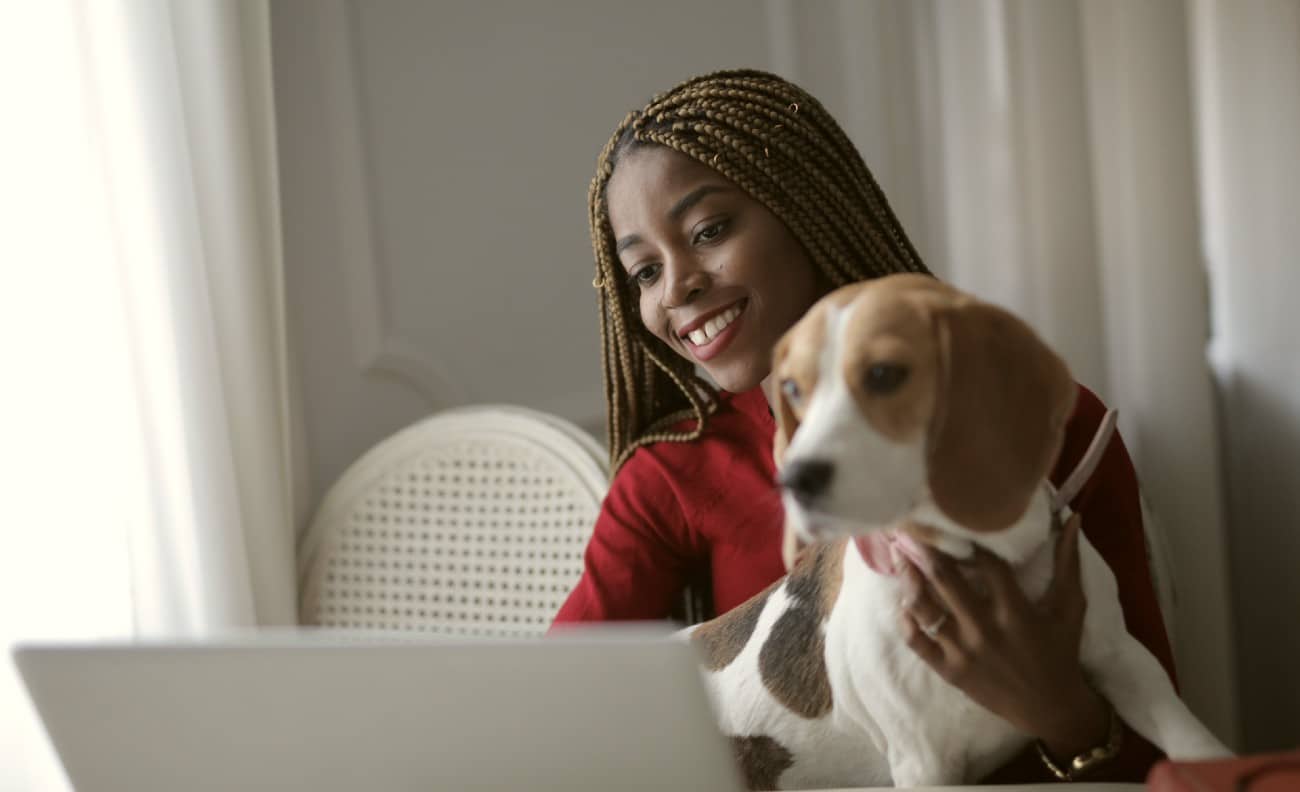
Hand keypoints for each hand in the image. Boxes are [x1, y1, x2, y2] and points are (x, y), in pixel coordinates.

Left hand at [896, 514, 1110, 759]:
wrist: (1049, 708)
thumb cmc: (1060, 653)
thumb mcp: (1070, 608)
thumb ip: (1068, 563)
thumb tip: (1070, 519)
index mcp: (1014, 610)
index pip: (986, 563)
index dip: (968, 537)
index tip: (951, 516)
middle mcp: (984, 628)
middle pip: (945, 580)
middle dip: (925, 551)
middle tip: (909, 528)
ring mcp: (962, 650)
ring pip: (925, 608)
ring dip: (909, 580)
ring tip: (899, 557)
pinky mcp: (949, 670)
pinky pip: (917, 642)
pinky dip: (907, 622)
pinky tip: (903, 603)